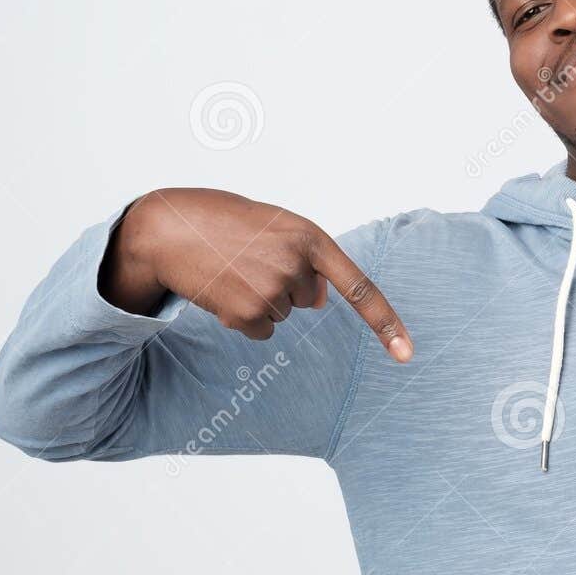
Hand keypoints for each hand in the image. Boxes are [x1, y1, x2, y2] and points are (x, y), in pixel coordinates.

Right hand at [100, 188, 411, 361]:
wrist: (168, 227)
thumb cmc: (223, 220)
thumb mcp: (275, 225)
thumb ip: (306, 257)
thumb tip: (316, 302)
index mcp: (311, 237)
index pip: (359, 287)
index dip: (385, 323)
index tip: (407, 354)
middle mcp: (297, 265)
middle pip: (308, 300)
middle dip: (283, 284)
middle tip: (249, 258)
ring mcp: (272, 291)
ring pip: (282, 314)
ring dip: (259, 297)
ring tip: (231, 268)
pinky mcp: (247, 313)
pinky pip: (261, 330)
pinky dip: (242, 316)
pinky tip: (222, 288)